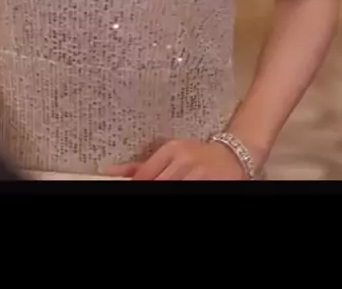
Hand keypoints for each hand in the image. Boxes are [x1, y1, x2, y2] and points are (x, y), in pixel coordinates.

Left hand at [106, 138, 246, 180]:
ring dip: (166, 190)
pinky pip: (188, 191)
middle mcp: (185, 159)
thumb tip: (110, 172)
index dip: (137, 185)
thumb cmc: (196, 155)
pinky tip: (179, 191)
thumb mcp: (171, 154)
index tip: (131, 189)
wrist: (231, 155)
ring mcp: (199, 173)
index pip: (145, 175)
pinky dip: (181, 193)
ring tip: (168, 188)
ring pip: (171, 188)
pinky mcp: (210, 183)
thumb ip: (142, 166)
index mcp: (172, 149)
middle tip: (143, 192)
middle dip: (152, 188)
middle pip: (158, 183)